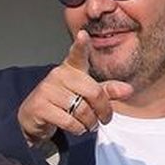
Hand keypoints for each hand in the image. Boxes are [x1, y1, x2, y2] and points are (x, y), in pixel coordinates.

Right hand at [16, 31, 132, 146]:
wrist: (35, 117)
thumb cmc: (65, 102)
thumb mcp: (87, 95)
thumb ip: (107, 91)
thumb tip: (129, 90)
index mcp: (71, 68)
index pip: (77, 55)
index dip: (81, 45)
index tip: (83, 35)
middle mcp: (58, 75)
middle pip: (93, 92)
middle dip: (103, 110)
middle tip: (104, 120)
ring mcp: (47, 90)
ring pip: (82, 110)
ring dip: (90, 123)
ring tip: (88, 125)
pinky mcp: (40, 106)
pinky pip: (69, 121)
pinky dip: (77, 129)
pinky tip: (76, 128)